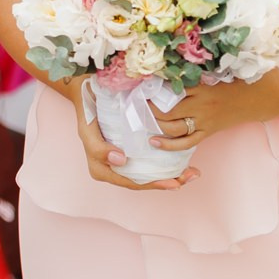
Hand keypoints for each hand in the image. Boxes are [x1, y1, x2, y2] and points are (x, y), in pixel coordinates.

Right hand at [71, 75, 199, 191]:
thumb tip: (121, 161)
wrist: (87, 94)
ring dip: (172, 174)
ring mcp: (124, 159)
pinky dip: (167, 162)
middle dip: (169, 181)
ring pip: (149, 173)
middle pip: (144, 181)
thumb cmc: (88, 113)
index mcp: (102, 170)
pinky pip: (150, 160)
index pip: (132, 183)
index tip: (174, 182)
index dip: (154, 185)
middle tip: (190, 176)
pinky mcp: (132, 148)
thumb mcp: (87, 131)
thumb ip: (98, 149)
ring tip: (192, 171)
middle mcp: (114, 168)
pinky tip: (183, 160)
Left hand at [145, 79, 260, 153]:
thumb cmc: (240, 78)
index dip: (152, 88)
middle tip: (135, 104)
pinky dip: (169, 145)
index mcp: (202, 87)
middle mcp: (201, 106)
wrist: (264, 97)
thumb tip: (170, 64)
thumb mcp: (219, 69)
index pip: (171, 88)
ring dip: (155, 125)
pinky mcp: (210, 132)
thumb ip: (197, 68)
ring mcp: (205, 121)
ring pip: (174, 128)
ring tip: (142, 120)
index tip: (138, 85)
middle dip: (148, 109)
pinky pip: (187, 142)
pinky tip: (154, 142)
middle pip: (168, 111)